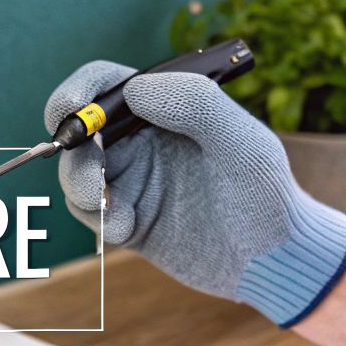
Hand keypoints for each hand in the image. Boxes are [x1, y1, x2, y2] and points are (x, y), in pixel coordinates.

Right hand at [47, 63, 345, 325]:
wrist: (274, 260)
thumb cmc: (267, 192)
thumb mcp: (242, 142)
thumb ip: (196, 104)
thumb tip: (132, 90)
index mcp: (165, 109)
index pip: (107, 85)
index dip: (80, 92)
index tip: (71, 110)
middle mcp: (141, 141)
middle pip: (80, 130)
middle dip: (73, 148)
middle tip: (89, 174)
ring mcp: (133, 182)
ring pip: (78, 173)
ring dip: (80, 185)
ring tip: (103, 203)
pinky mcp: (128, 222)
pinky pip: (93, 216)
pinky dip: (100, 220)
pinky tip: (127, 229)